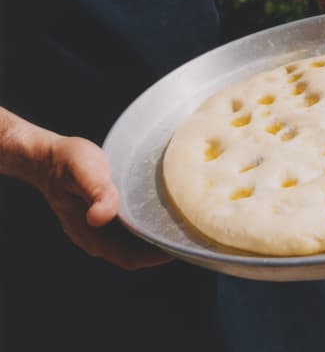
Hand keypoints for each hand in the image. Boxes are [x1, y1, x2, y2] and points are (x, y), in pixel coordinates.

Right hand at [36, 135, 171, 269]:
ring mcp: (96, 229)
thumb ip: (96, 192)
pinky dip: (142, 227)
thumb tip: (100, 216)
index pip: (129, 257)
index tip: (180, 247)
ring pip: (130, 243)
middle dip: (159, 249)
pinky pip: (125, 230)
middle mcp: (94, 236)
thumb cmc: (66, 163)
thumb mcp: (84, 171)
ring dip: (151, 239)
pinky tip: (156, 212)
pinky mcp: (99, 217)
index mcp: (91, 233)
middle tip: (187, 235)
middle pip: (133, 254)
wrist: (47, 157)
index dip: (154, 257)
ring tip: (177, 225)